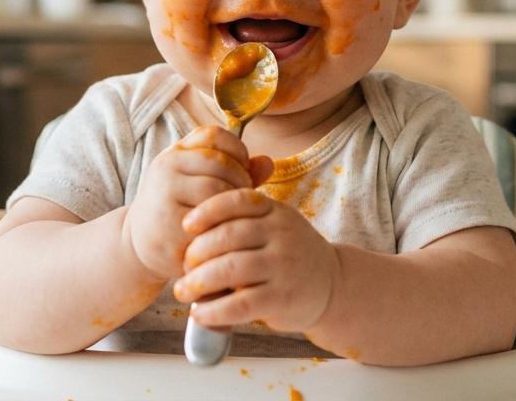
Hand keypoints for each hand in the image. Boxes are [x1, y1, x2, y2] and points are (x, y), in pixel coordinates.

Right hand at [125, 125, 274, 279]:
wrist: (139, 246)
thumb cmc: (178, 208)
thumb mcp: (198, 181)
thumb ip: (235, 169)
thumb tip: (268, 163)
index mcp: (173, 153)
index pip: (215, 135)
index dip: (238, 150)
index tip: (243, 169)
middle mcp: (165, 169)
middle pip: (221, 163)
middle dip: (241, 181)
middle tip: (243, 200)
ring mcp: (165, 198)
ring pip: (217, 191)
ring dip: (234, 204)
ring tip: (235, 215)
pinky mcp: (169, 228)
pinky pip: (209, 222)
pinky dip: (223, 227)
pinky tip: (224, 233)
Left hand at [173, 188, 340, 332]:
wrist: (332, 284)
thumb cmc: (288, 253)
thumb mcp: (276, 224)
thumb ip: (244, 217)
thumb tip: (189, 223)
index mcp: (275, 211)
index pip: (236, 201)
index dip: (206, 211)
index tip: (185, 226)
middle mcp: (281, 235)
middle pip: (228, 236)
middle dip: (196, 252)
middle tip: (183, 265)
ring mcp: (284, 266)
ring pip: (230, 269)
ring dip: (198, 282)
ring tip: (183, 291)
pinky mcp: (282, 298)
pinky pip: (240, 304)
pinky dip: (214, 310)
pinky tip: (200, 314)